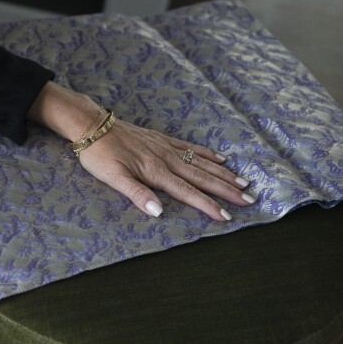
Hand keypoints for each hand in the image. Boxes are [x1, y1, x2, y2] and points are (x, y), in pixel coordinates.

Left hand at [77, 118, 253, 220]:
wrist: (93, 126)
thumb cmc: (100, 155)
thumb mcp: (113, 178)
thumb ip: (137, 194)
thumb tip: (158, 212)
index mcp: (157, 172)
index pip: (189, 193)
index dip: (208, 206)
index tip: (227, 217)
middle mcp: (167, 159)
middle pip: (203, 178)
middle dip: (227, 190)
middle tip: (249, 200)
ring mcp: (166, 148)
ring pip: (202, 162)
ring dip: (223, 174)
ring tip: (243, 182)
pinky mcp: (162, 139)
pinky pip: (191, 147)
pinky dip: (208, 154)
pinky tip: (221, 158)